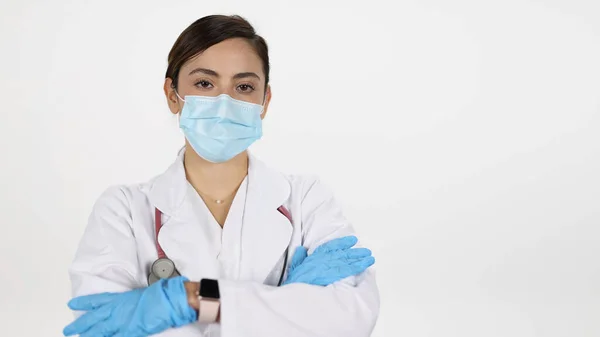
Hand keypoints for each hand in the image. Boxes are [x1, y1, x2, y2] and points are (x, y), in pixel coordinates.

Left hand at [63, 276, 196, 336]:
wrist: (169, 299)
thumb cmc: (159, 294)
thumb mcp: (141, 295)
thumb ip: (130, 303)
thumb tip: (126, 307)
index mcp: (120, 299)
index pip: (97, 300)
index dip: (84, 302)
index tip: (72, 304)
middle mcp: (117, 310)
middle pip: (93, 318)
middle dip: (79, 324)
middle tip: (67, 329)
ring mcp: (121, 322)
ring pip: (99, 331)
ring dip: (88, 335)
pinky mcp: (129, 332)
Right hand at [283, 235, 374, 285]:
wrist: (292, 295)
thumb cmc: (293, 284)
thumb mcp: (293, 269)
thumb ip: (298, 258)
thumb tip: (301, 249)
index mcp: (313, 258)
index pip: (329, 247)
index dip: (341, 243)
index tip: (352, 240)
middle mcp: (321, 260)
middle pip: (341, 254)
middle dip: (354, 252)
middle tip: (366, 251)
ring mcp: (326, 268)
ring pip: (346, 261)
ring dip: (359, 259)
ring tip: (370, 258)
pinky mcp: (331, 276)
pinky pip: (347, 270)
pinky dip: (357, 267)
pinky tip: (365, 267)